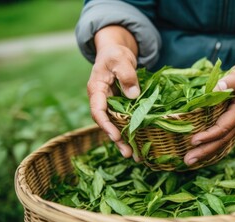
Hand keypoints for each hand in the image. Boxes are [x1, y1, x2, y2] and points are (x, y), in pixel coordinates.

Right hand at [87, 27, 138, 159]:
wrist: (115, 52)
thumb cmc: (115, 54)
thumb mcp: (120, 59)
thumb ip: (127, 75)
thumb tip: (134, 95)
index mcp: (96, 90)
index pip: (97, 110)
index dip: (106, 125)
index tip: (115, 136)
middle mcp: (101, 100)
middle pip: (106, 123)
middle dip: (116, 139)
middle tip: (128, 153)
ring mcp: (110, 105)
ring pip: (115, 125)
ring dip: (124, 140)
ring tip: (134, 156)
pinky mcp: (119, 106)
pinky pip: (123, 120)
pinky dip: (130, 131)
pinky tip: (139, 143)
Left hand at [183, 27, 234, 165]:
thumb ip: (230, 80)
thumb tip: (218, 87)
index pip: (223, 127)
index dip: (209, 135)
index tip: (194, 140)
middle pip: (221, 141)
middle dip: (204, 151)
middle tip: (187, 160)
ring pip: (220, 144)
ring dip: (205, 154)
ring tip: (188, 162)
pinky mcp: (229, 127)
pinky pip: (219, 141)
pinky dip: (208, 148)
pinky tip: (197, 155)